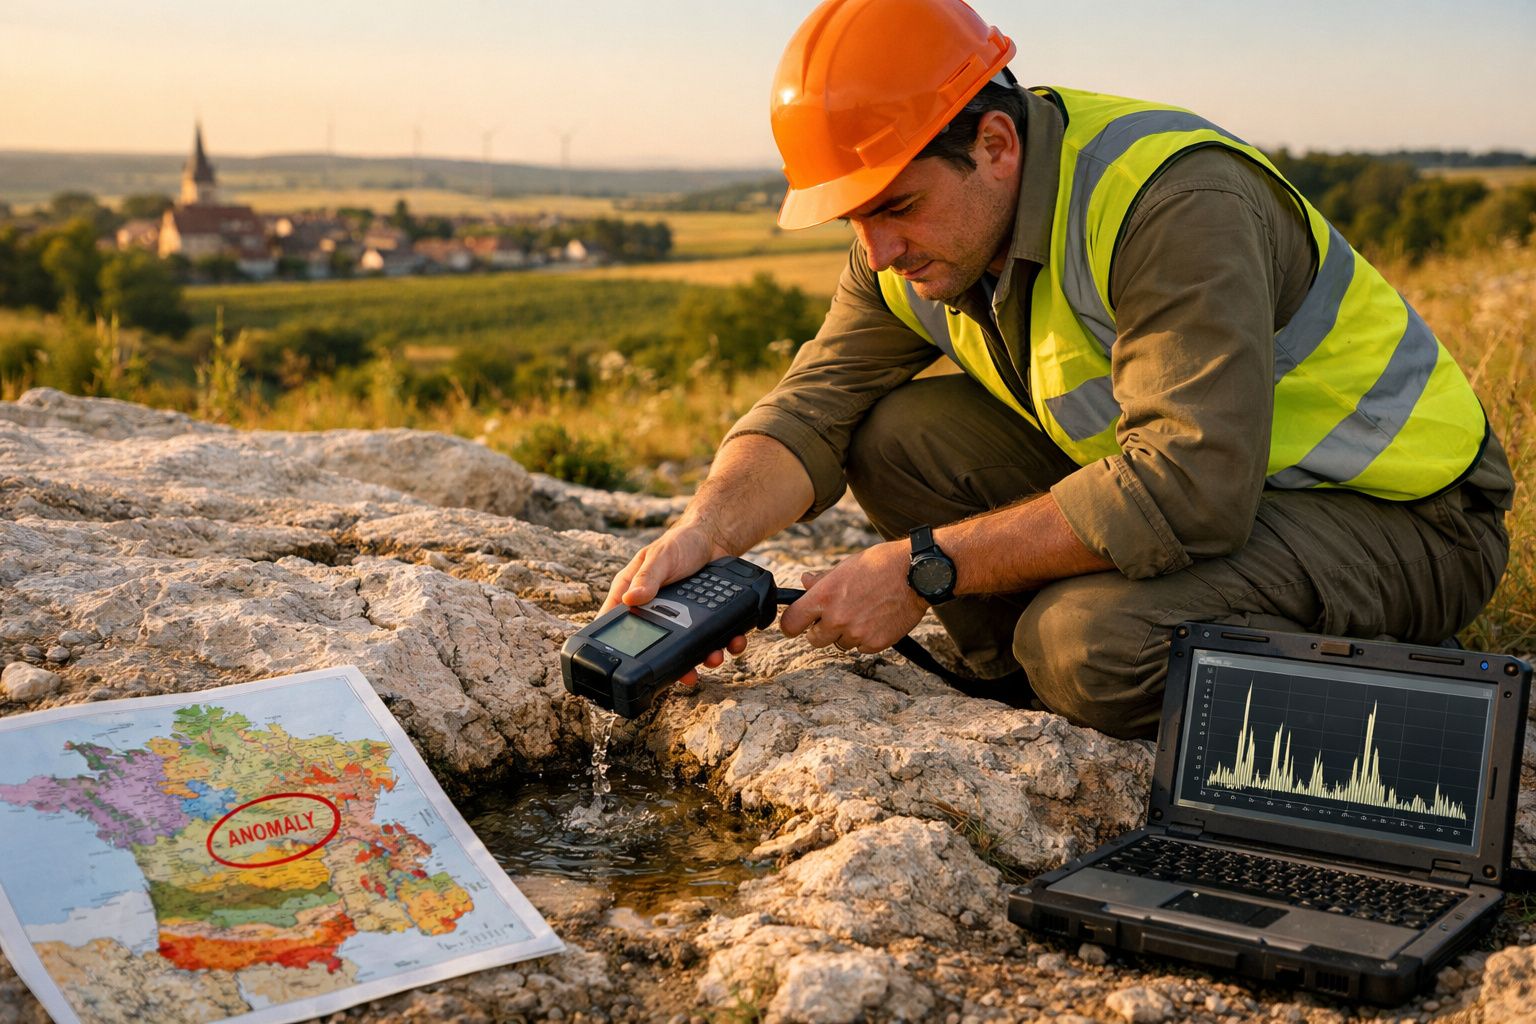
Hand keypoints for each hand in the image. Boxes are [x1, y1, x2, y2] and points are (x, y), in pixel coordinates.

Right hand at [600, 525, 747, 689]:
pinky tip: (733, 642)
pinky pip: (713, 637)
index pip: (617, 623)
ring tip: (715, 657)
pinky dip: (726, 643)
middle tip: (688, 675)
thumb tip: (630, 599)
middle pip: (658, 646)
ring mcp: (681, 617)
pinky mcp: (703, 618)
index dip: (619, 646)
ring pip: (688, 648)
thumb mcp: (660, 557)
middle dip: (676, 665)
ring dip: (704, 657)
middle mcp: (655, 611)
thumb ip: (647, 577)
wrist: (714, 538)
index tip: (629, 666)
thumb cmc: (680, 543)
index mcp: (633, 594)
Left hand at [778, 540, 927, 653]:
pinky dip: (866, 639)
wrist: (917, 574)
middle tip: (834, 617)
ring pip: (840, 644)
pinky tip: (876, 620)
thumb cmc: (881, 564)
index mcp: (825, 596)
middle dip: (820, 631)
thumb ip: (822, 580)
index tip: (796, 624)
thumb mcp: (846, 566)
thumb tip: (804, 582)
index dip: (791, 625)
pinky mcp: (875, 643)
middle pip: (814, 640)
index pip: (791, 623)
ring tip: (862, 613)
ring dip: (846, 634)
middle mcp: (837, 618)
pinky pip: (861, 648)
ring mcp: (856, 633)